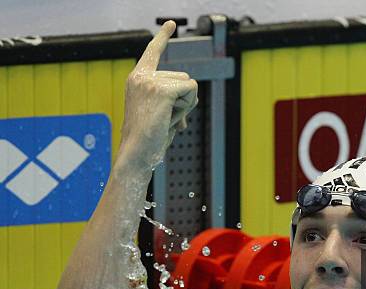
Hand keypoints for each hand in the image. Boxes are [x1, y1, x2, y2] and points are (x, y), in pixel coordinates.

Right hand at [119, 20, 197, 169]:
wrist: (137, 153)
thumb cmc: (148, 139)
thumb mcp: (161, 113)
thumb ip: (173, 99)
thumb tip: (193, 93)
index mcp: (137, 78)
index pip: (152, 52)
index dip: (163, 37)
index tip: (172, 23)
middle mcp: (141, 75)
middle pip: (184, 77)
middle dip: (183, 101)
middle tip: (164, 119)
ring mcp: (150, 81)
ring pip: (189, 85)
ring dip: (185, 105)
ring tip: (165, 120)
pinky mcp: (161, 89)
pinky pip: (191, 90)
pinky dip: (188, 106)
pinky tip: (169, 118)